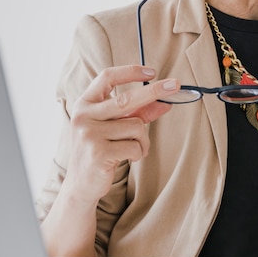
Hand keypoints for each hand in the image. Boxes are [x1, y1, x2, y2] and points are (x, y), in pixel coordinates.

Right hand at [64, 65, 177, 204]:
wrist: (82, 184)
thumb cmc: (101, 150)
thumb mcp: (116, 127)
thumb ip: (138, 112)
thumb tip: (165, 101)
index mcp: (85, 104)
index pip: (107, 77)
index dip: (130, 72)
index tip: (152, 71)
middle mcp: (83, 116)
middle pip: (127, 98)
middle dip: (154, 91)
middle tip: (175, 85)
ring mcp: (89, 134)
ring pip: (136, 126)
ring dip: (142, 140)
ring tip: (133, 148)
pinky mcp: (98, 152)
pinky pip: (135, 146)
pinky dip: (138, 153)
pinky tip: (127, 158)